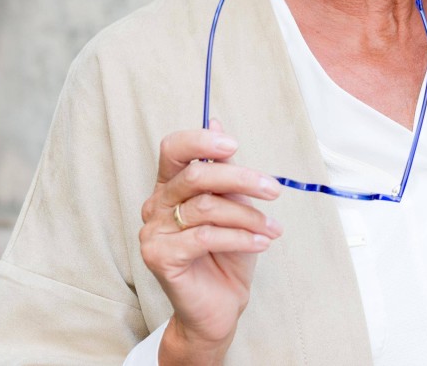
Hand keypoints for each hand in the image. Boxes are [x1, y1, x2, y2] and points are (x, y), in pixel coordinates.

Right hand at [139, 119, 282, 361]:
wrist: (218, 306)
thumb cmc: (226, 254)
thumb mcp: (234, 206)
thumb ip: (224, 170)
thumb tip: (216, 121)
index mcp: (170, 186)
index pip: (173, 149)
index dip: (200, 140)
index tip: (233, 144)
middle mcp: (155, 205)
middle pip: (195, 174)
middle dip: (241, 178)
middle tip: (273, 190)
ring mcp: (152, 231)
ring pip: (206, 206)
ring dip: (248, 215)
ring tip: (272, 228)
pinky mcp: (159, 257)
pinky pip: (206, 236)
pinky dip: (241, 237)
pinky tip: (262, 243)